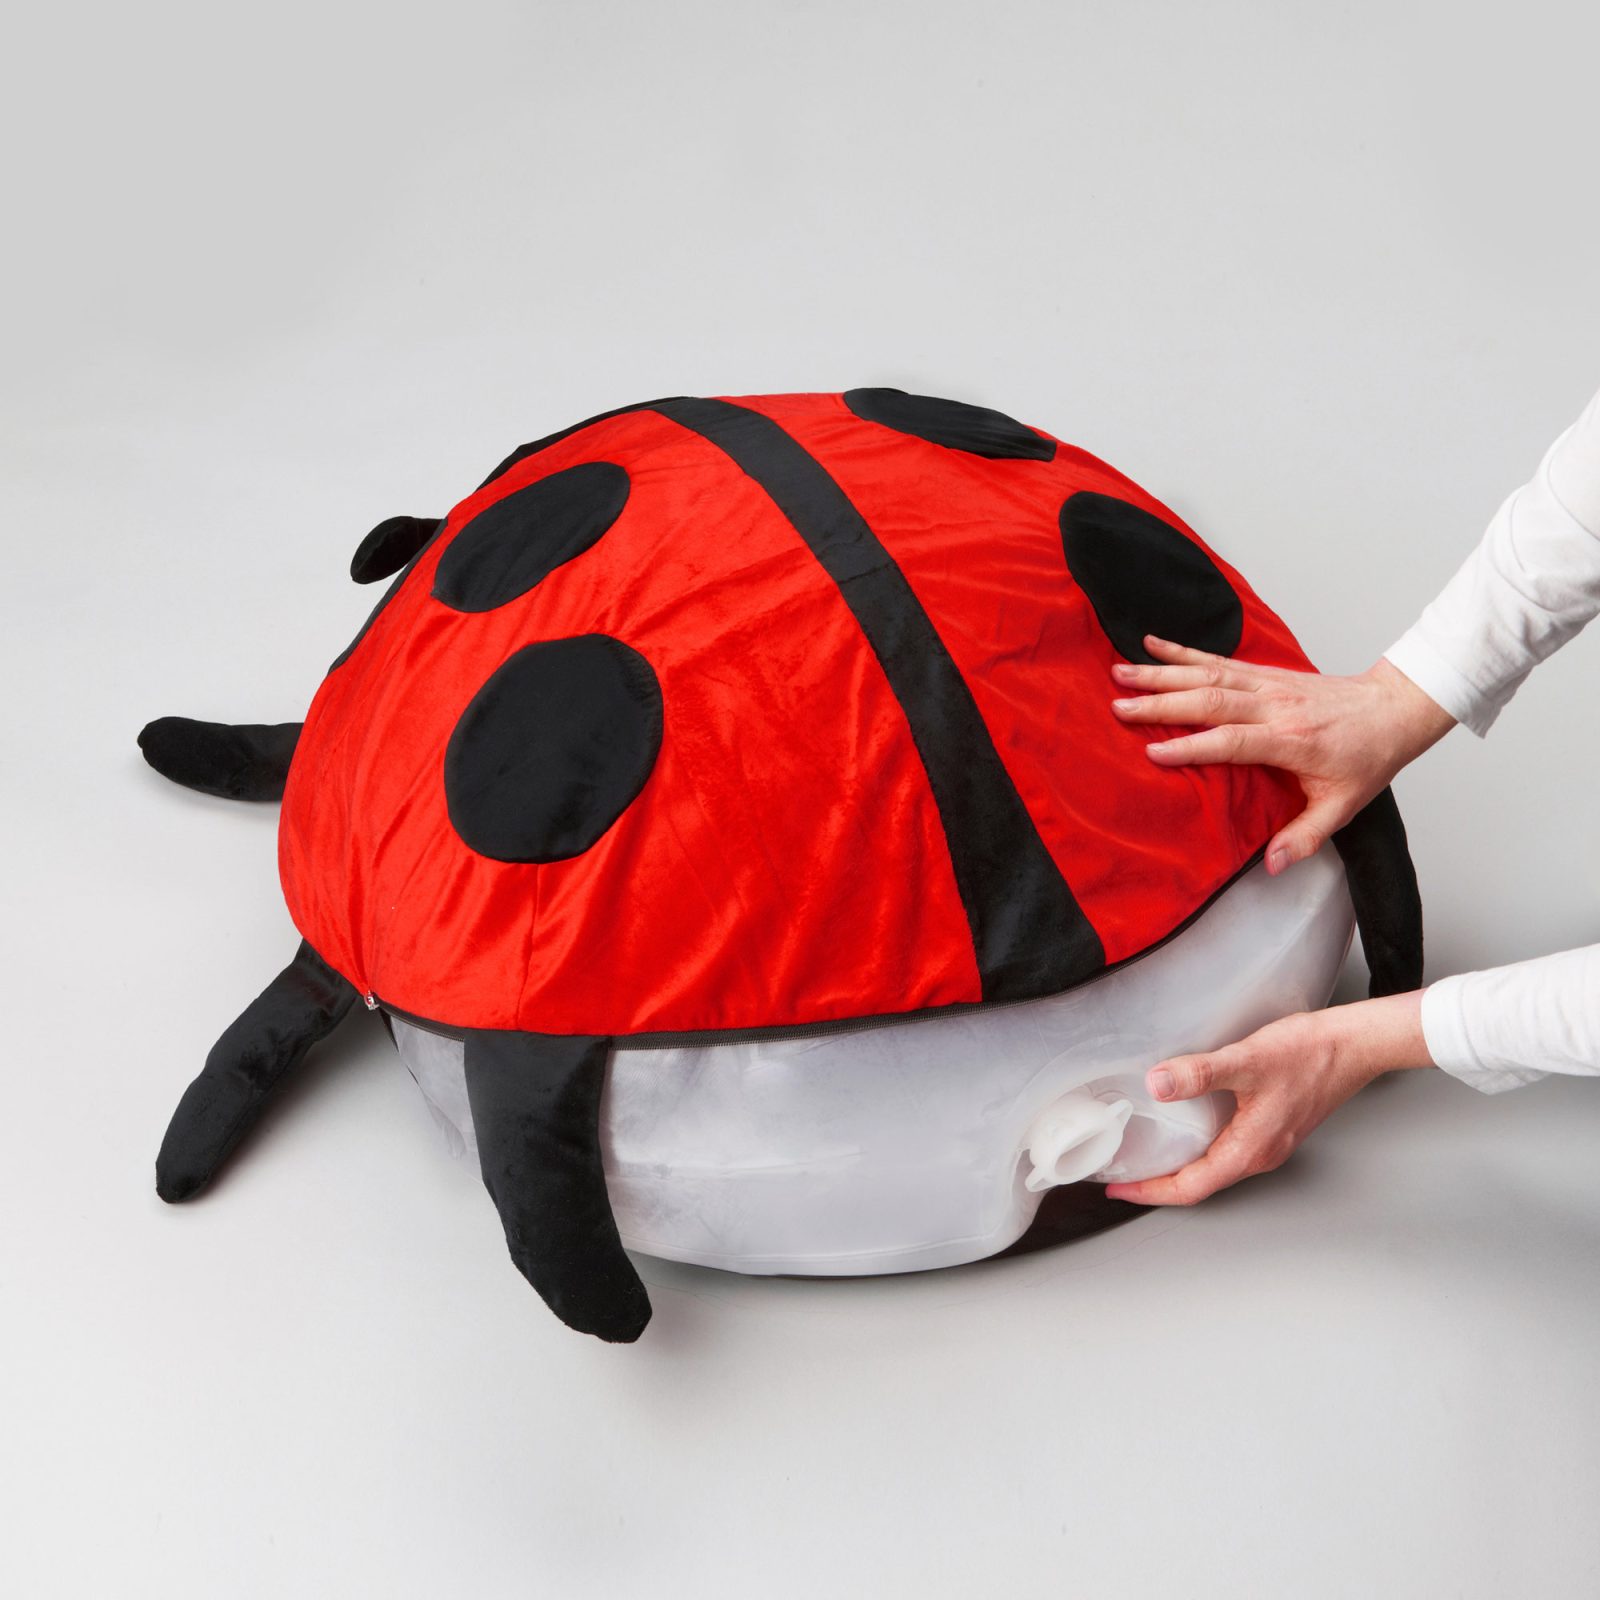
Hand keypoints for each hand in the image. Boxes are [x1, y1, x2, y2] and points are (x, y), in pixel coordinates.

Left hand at [1103, 992, 1434, 1205]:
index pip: (1191, 1186)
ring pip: (1215, 1166)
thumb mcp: (1246, 1060)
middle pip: (1201, 1183)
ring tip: (1148, 1154)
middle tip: (1124, 1173)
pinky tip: (1187, 1126)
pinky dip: (1200, 1147)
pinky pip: (1228, 1147)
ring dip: (1180, 1165)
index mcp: (1250, 1149)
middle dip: (1160, 1183)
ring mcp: (1269, 1141)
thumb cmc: (1310, 1054)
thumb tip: (1158, 1084)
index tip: (1119, 1188)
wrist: (1355, 1045)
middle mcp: (1260, 1153)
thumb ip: (1200, 1073)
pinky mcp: (1274, 1124)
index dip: (1151, 1191)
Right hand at [1110, 638, 1454, 873]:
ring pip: (1207, 674)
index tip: (1151, 753)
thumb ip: (1306, 836)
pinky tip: (1154, 644)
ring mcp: (1269, 685)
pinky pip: (1219, 659)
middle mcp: (1274, 707)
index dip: (1190, 747)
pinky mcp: (1266, 673)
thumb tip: (1274, 864)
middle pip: (1208, 700)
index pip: (1230, 742)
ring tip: (1120, 670)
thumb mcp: (1343, 806)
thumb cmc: (1368, 758)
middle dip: (1158, 703)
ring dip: (1160, 673)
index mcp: (1289, 741)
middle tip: (1116, 706)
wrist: (1393, 709)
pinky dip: (1184, 652)